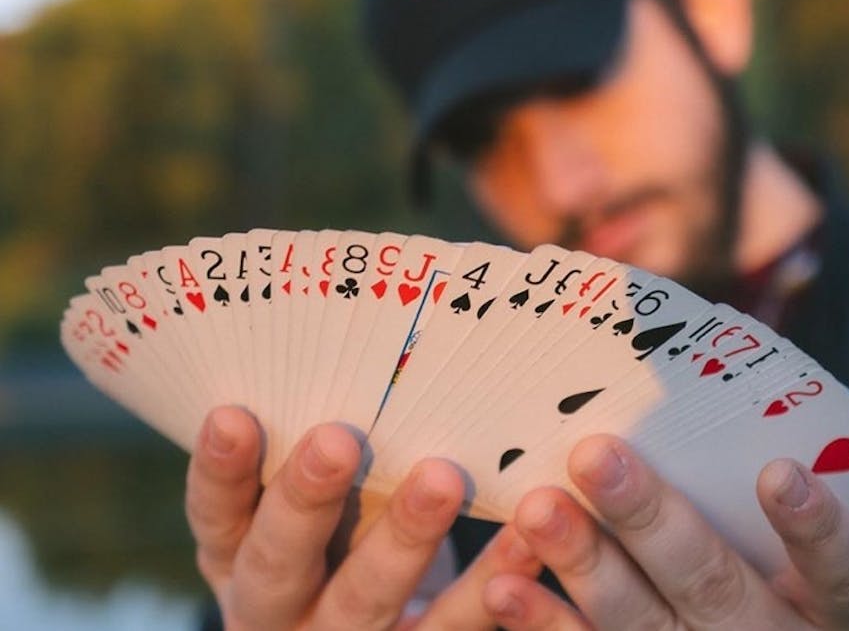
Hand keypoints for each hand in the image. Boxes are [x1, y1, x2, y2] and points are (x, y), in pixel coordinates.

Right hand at [185, 406, 542, 629]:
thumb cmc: (333, 543)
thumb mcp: (302, 513)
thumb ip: (310, 459)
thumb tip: (354, 352)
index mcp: (237, 559)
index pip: (216, 516)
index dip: (220, 471)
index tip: (233, 414)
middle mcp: (275, 609)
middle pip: (279, 561)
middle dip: (306, 500)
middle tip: (337, 439)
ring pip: (366, 597)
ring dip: (404, 539)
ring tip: (442, 479)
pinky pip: (448, 626)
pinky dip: (489, 586)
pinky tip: (524, 541)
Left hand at [483, 435, 848, 629]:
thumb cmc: (768, 582)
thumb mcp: (789, 556)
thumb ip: (745, 489)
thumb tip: (671, 396)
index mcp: (824, 605)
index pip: (838, 568)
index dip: (813, 526)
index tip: (778, 471)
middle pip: (711, 581)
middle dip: (650, 518)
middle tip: (595, 455)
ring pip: (642, 623)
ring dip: (585, 565)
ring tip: (539, 509)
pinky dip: (546, 622)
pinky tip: (506, 585)